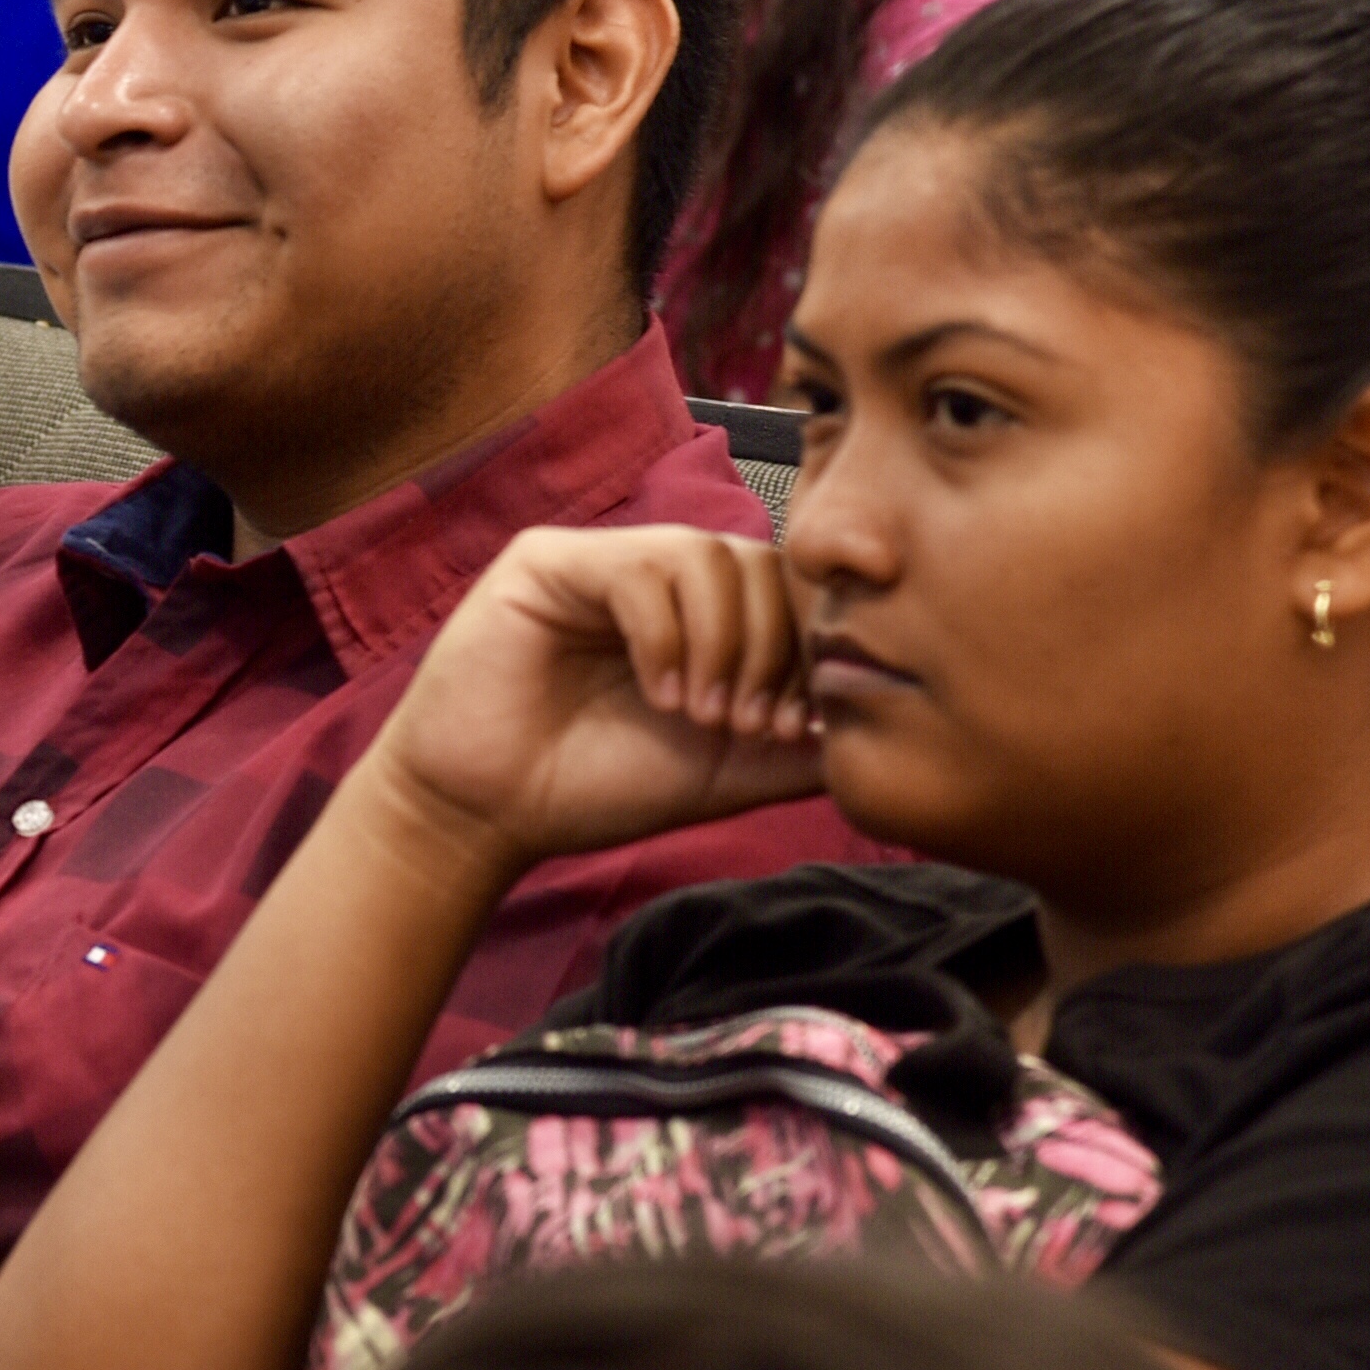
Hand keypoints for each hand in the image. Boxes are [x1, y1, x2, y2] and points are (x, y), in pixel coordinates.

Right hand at [357, 523, 825, 879]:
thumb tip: (877, 714)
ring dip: (722, 644)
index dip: (807, 651)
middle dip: (770, 649)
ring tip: (697, 714)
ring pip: (708, 556)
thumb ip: (800, 741)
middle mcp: (658, 577)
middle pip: (760, 563)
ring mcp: (602, 561)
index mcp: (704, 616)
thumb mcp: (728, 768)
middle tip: (746, 724)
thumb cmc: (598, 786)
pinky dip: (665, 636)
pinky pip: (640, 568)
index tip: (794, 729)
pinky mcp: (547, 561)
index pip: (787, 591)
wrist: (491, 813)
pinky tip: (657, 692)